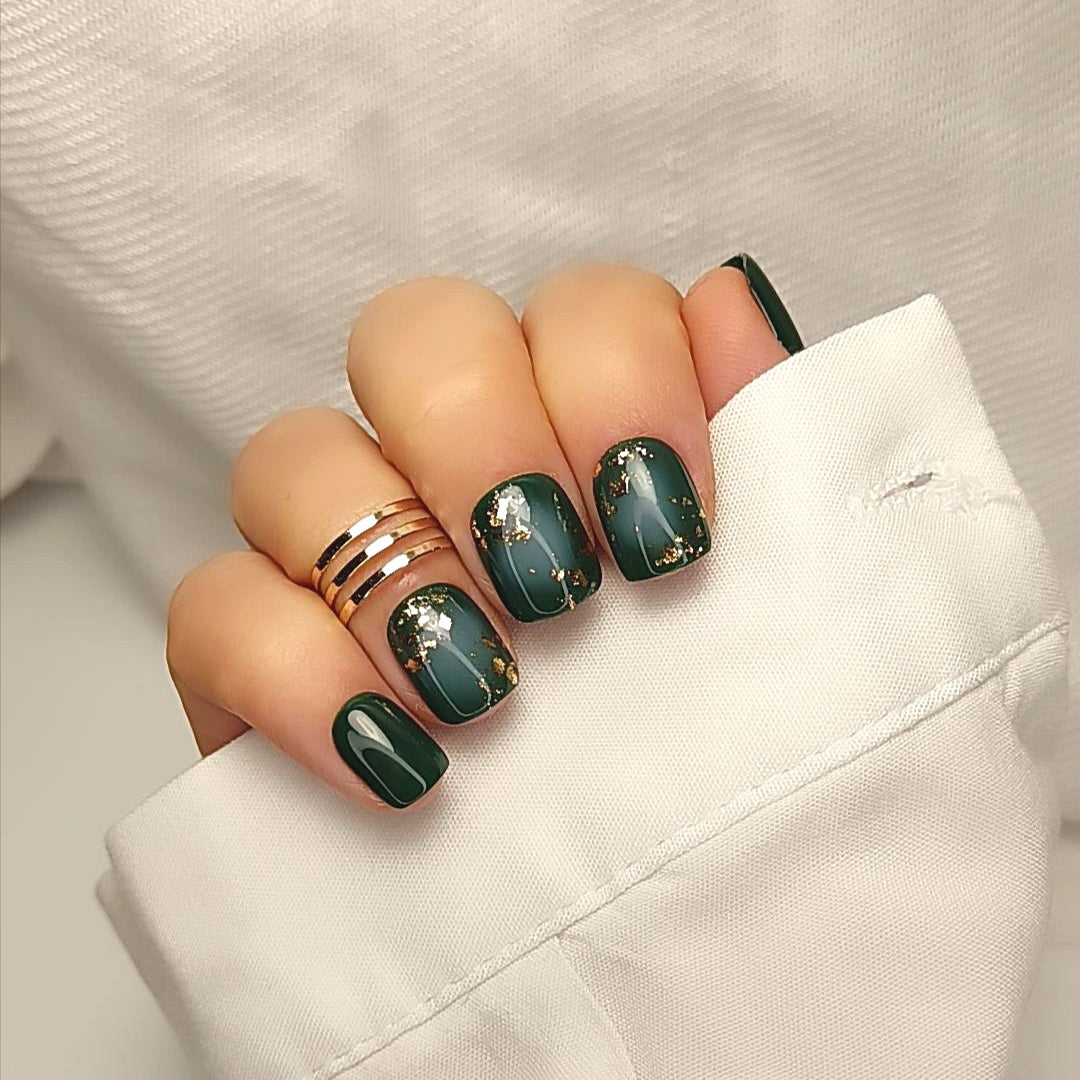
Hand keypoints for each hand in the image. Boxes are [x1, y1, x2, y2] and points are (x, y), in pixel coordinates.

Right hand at [165, 257, 798, 809]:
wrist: (640, 926)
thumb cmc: (728, 762)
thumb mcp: (796, 612)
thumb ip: (778, 448)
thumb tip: (729, 297)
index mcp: (586, 428)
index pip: (578, 307)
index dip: (619, 380)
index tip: (673, 534)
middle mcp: (453, 463)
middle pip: (414, 334)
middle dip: (486, 439)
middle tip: (560, 585)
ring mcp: (343, 550)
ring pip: (290, 450)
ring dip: (389, 561)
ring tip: (484, 686)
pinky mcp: (256, 656)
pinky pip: (209, 606)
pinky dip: (295, 672)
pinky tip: (396, 757)